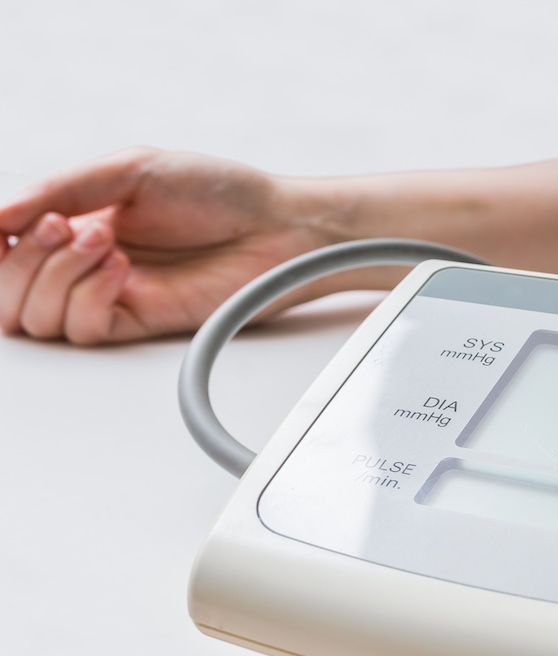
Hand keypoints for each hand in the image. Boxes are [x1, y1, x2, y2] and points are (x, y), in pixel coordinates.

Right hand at [0, 148, 333, 343]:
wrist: (277, 224)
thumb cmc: (217, 191)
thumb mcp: (131, 169)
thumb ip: (62, 188)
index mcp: (76, 223)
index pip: (3, 252)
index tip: (3, 227)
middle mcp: (86, 265)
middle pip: (6, 296)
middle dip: (21, 261)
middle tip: (65, 226)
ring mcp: (111, 297)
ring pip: (36, 318)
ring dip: (57, 274)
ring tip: (106, 241)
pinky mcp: (140, 323)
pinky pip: (83, 329)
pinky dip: (89, 296)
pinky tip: (121, 268)